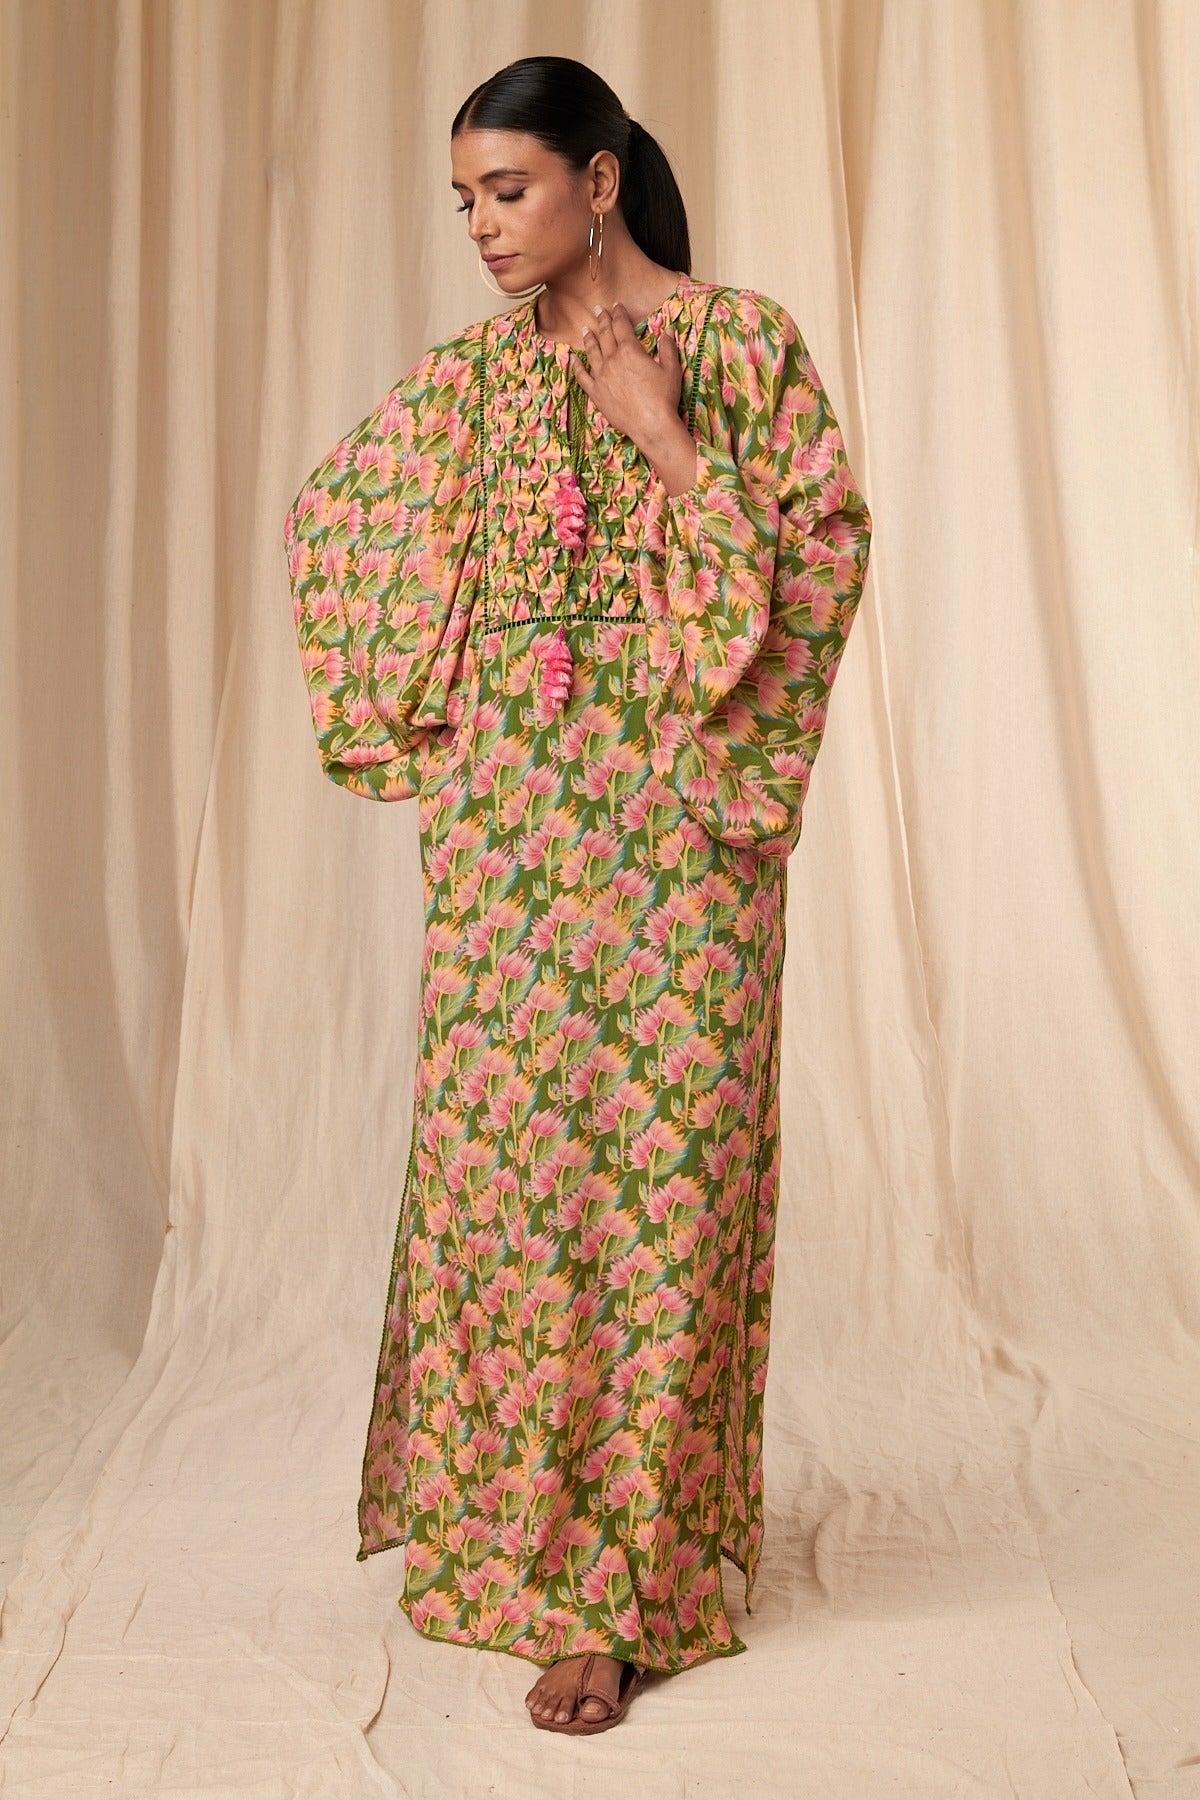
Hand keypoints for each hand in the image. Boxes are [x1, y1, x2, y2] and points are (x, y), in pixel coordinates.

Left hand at [569, 301, 683, 449]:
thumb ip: (668, 348)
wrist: (651, 426)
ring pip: (591, 352)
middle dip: (601, 320)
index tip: (615, 305)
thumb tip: (668, 330)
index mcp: (630, 351)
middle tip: (597, 310)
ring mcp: (601, 377)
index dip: (618, 313)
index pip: (621, 325)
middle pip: (604, 335)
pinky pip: (582, 377)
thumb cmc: (664, 398)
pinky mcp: (596, 393)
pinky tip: (573, 359)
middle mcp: (612, 360)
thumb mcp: (671, 370)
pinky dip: (576, 366)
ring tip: (585, 329)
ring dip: (588, 339)